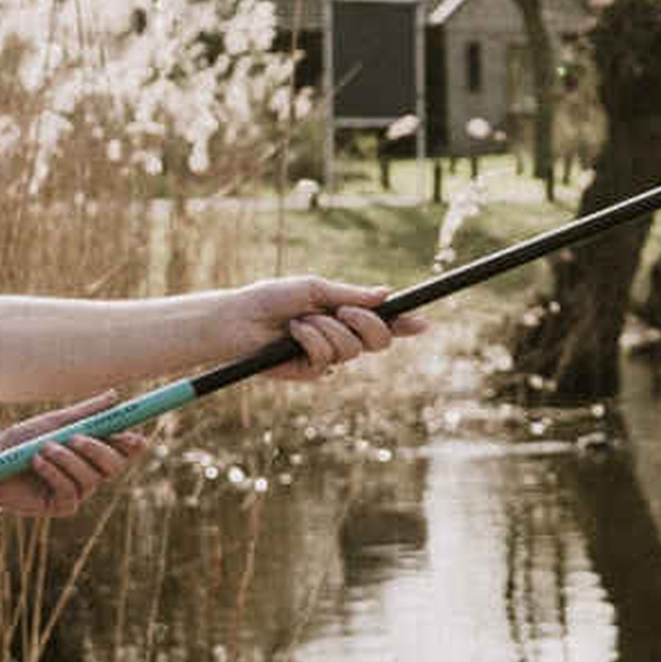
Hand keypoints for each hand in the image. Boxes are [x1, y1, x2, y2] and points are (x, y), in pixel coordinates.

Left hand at [0, 414, 146, 520]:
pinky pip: (70, 492)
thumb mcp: (55, 422)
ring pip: (90, 479)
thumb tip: (115, 396)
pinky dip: (54, 474)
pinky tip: (37, 463)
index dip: (133, 444)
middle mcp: (90, 472)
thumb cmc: (23, 440)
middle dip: (98, 451)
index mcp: (94, 451)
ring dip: (66, 460)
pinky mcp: (61, 506)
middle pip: (115, 467)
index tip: (132, 435)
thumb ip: (85, 412)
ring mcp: (77, 491)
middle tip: (75, 437)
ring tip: (42, 448)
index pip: (124, 450)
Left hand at [216, 276, 400, 376]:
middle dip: (368, 325)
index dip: (405, 324)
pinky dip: (310, 340)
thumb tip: (385, 294)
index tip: (422, 322)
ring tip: (300, 321)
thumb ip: (349, 295)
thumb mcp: (313, 289)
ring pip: (352, 350)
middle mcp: (342, 337)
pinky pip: (326, 358)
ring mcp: (328, 357)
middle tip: (345, 312)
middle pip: (380, 342)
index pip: (384, 322)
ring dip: (326, 330)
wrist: (237, 319)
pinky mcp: (310, 372)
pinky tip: (292, 334)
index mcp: (346, 315)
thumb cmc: (271, 299)